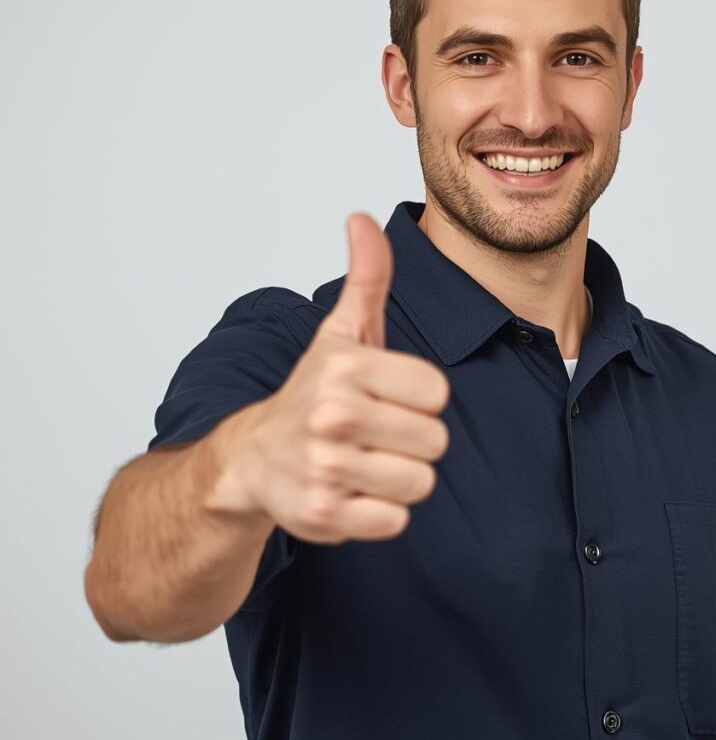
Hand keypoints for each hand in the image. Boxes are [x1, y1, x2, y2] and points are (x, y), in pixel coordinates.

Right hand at [223, 213, 450, 542]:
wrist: (253, 456)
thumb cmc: (314, 390)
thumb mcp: (341, 331)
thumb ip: (366, 276)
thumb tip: (362, 218)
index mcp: (347, 366)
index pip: (438, 393)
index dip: (419, 397)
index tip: (386, 396)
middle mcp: (332, 416)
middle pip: (435, 441)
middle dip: (412, 440)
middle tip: (374, 432)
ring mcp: (325, 468)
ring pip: (420, 483)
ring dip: (398, 476)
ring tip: (364, 461)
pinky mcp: (323, 515)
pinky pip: (395, 520)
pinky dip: (379, 511)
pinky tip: (351, 491)